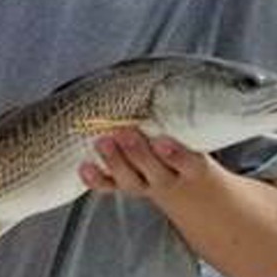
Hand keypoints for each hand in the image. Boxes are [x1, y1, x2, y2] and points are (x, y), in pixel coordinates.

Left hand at [81, 130, 206, 203]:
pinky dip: (95, 179)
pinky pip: (109, 187)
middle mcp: (167, 178)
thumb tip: (156, 90)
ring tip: (102, 142)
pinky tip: (84, 167)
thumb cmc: (186, 148)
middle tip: (124, 132)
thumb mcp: (192, 137)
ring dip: (114, 161)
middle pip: (155, 171)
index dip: (175, 155)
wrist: (182, 184)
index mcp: (192, 167)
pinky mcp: (124, 186)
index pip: (189, 162)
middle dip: (137, 152)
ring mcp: (145, 185)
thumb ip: (177, 122)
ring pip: (130, 180)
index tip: (161, 141)